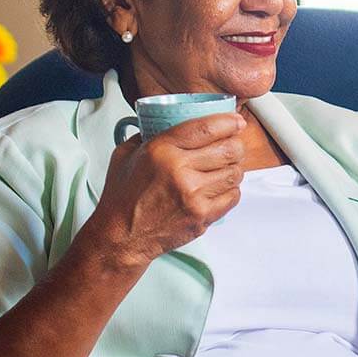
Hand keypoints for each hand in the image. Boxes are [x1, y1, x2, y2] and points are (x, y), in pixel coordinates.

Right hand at [85, 113, 246, 269]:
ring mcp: (193, 195)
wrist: (121, 236)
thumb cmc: (123, 196)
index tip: (236, 121)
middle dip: (235, 145)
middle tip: (232, 145)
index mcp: (161, 150)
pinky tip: (218, 188)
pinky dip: (231, 190)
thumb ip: (149, 134)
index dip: (228, 122)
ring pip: (235, 172)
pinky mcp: (202, 215)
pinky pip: (233, 196)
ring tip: (223, 168)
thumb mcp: (126, 154)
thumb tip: (173, 120)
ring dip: (233, 167)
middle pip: (229, 149)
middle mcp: (179, 171)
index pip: (206, 128)